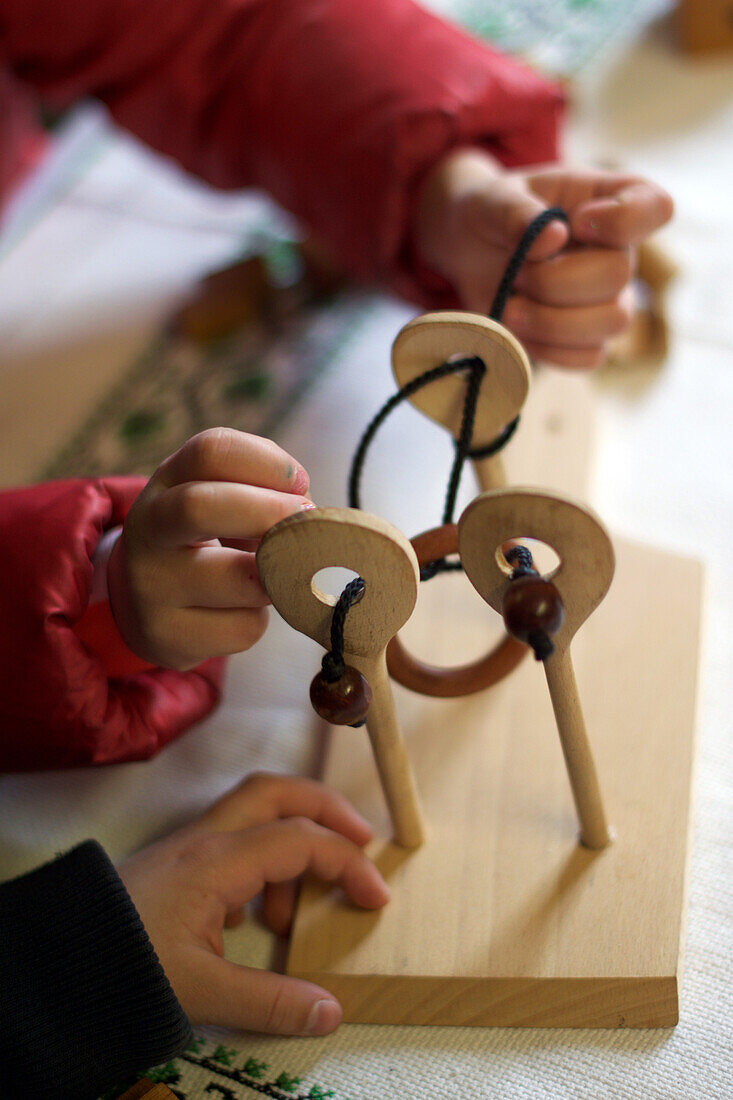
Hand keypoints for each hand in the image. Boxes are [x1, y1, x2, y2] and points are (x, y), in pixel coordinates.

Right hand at [108, 428, 312, 668]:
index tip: (300, 483)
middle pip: (199, 508)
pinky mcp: (165, 636)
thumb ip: (261, 490)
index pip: (211, 452)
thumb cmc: (204, 538)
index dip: (268, 462)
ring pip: (239, 580)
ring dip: (276, 576)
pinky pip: (243, 628)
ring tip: (275, 574)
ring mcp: (150, 585)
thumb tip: (309, 514)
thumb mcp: (220, 498)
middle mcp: (149, 528)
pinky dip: (259, 619)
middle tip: (305, 522)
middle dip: (267, 513)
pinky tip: (242, 610)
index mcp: (168, 481)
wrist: (145, 602)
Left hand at [117, 772, 388, 1034]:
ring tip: (291, 920)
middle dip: (327, 808)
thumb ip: (268, 1001)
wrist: (55, 960)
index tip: (375, 897)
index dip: (348, 862)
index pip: (300, 839)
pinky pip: (233, 843)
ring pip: (254, 813)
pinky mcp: (177, 865)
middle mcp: (206, 841)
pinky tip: (251, 920)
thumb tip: (330, 1011)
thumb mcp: (198, 991)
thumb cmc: (122, 965)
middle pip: (276, 791)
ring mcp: (189, 848)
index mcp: (217, 862)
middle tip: (363, 839)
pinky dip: (260, 868)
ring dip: (291, 845)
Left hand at [412, 149, 673, 367]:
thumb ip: (516, 211)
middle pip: (618, 275)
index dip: (621, 220)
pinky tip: (519, 329)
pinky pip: (588, 357)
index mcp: (609, 200)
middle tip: (516, 273)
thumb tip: (554, 239)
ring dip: (550, 320)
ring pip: (611, 322)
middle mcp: (621, 251)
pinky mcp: (587, 339)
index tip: (575, 221)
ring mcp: (610, 299)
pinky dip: (547, 348)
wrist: (469, 254)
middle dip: (555, 280)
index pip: (656, 207)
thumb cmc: (490, 215)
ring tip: (510, 306)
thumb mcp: (491, 199)